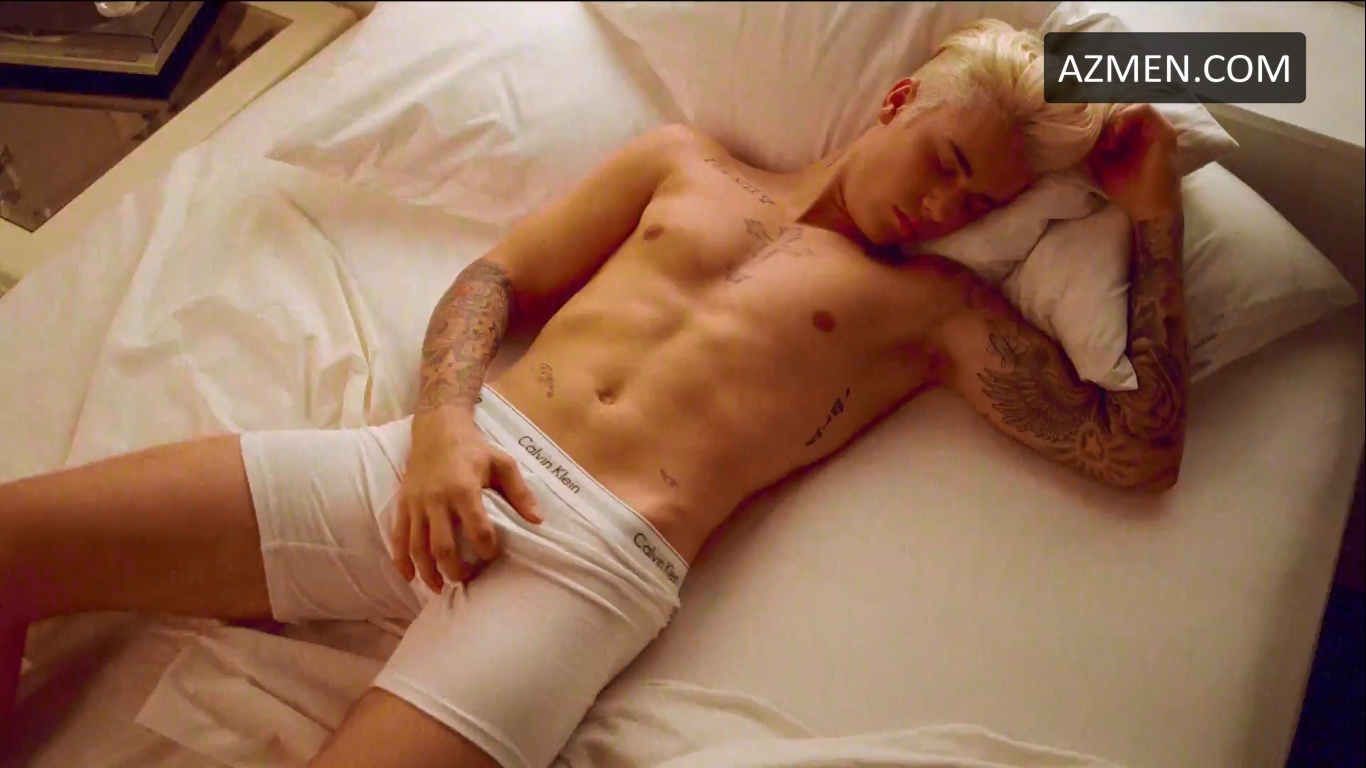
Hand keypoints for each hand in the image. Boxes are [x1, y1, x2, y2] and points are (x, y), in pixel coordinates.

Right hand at [393, 408, 542, 591]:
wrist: (437, 429)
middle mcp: (436, 499)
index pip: (477, 528)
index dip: (487, 548)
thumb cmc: (473, 449)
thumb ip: (520, 492)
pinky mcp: (403, 504)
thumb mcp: (502, 463)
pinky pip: (398, 537)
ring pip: (418, 547)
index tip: (493, 555)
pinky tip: (410, 578)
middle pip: (443, 546)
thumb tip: (538, 520)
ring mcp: (416, 503)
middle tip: (468, 580)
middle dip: (455, 569)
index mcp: (463, 488)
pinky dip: (401, 561)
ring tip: (441, 588)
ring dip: (428, 572)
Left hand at [1085, 104, 1180, 220]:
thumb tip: (1080, 136)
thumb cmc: (1128, 190)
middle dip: (1107, 123)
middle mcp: (1148, 131)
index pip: (1117, 116)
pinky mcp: (1164, 132)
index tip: (1091, 141)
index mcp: (1134, 138)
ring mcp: (1158, 129)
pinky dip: (1126, 117)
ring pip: (1133, 107)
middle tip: (1100, 144)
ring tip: (1108, 142)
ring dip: (1115, 120)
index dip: (1101, 123)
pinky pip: (1145, 109)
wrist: (1148, 209)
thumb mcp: (1102, 166)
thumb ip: (1095, 149)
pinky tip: (1115, 134)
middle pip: (1123, 110)